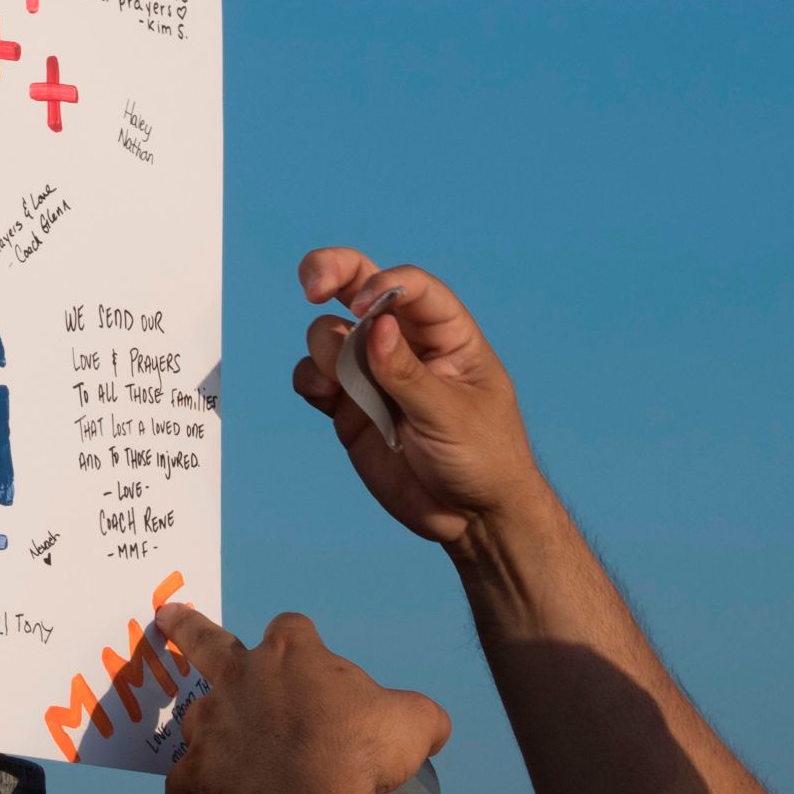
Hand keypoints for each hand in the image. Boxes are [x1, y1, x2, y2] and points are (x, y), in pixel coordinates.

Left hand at [155, 603, 448, 793]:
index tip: (306, 649)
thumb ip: (420, 715)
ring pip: (196, 721)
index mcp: (292, 655)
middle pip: (204, 641)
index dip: (300, 639)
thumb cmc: (362, 752)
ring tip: (222, 753)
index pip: (292, 628)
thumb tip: (433, 726)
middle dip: (186, 628)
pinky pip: (182, 786)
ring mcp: (214, 724)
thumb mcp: (415, 722)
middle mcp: (242, 679)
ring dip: (208, 734)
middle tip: (168, 617)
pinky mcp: (198, 771)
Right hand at [291, 248, 543, 549]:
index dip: (382, 285)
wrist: (470, 520)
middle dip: (331, 272)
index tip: (363, 308)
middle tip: (311, 282)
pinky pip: (315, 377)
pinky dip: (309, 378)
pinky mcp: (349, 407)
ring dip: (325, 347)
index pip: (410, 288)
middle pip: (360, 286)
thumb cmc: (483, 460)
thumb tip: (375, 326)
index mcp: (446, 335)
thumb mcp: (452, 416)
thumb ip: (408, 373)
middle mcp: (405, 345)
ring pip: (330, 334)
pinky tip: (323, 396)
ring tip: (340, 383)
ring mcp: (373, 374)